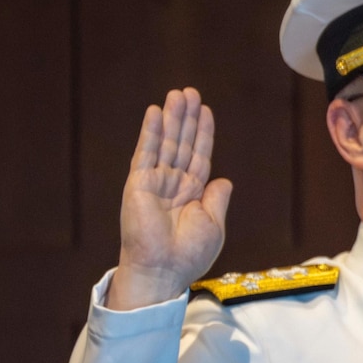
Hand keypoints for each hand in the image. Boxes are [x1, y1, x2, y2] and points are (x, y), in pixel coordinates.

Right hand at [107, 88, 232, 310]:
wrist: (164, 270)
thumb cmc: (188, 254)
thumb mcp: (212, 224)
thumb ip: (216, 199)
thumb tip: (223, 178)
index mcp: (192, 194)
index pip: (199, 156)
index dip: (203, 133)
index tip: (206, 111)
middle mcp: (173, 184)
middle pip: (182, 143)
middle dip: (187, 118)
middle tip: (190, 92)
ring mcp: (155, 182)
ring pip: (166, 143)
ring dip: (172, 118)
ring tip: (178, 94)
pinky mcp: (138, 183)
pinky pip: (146, 152)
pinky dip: (151, 132)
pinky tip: (156, 112)